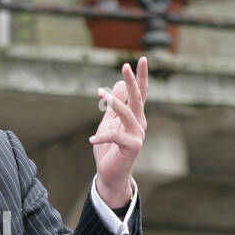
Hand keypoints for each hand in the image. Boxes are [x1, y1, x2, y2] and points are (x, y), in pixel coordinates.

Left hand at [89, 57, 147, 208]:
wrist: (110, 174)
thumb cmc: (110, 148)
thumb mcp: (110, 122)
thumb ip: (115, 104)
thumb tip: (119, 82)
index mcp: (135, 116)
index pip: (140, 94)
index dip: (141, 77)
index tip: (142, 59)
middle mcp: (139, 124)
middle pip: (137, 99)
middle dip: (132, 82)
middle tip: (125, 66)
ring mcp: (137, 136)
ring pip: (127, 113)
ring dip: (113, 102)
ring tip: (100, 92)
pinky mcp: (132, 147)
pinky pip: (115, 136)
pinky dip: (102, 137)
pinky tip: (92, 140)